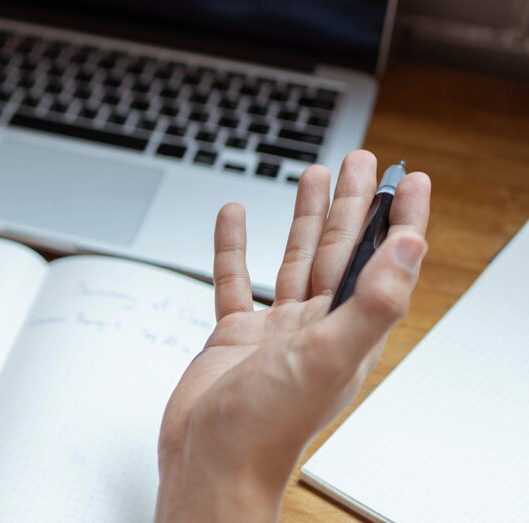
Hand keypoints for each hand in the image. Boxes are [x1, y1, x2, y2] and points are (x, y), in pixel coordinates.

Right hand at [156, 151, 430, 521]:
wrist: (210, 459)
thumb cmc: (268, 425)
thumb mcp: (330, 356)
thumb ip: (373, 300)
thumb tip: (410, 246)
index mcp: (349, 330)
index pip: (385, 262)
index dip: (401, 219)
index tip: (411, 180)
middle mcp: (316, 326)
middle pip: (339, 250)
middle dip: (351, 203)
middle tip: (358, 161)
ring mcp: (275, 330)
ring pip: (294, 259)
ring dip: (304, 218)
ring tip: (311, 177)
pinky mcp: (234, 335)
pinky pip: (235, 281)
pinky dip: (234, 248)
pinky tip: (234, 219)